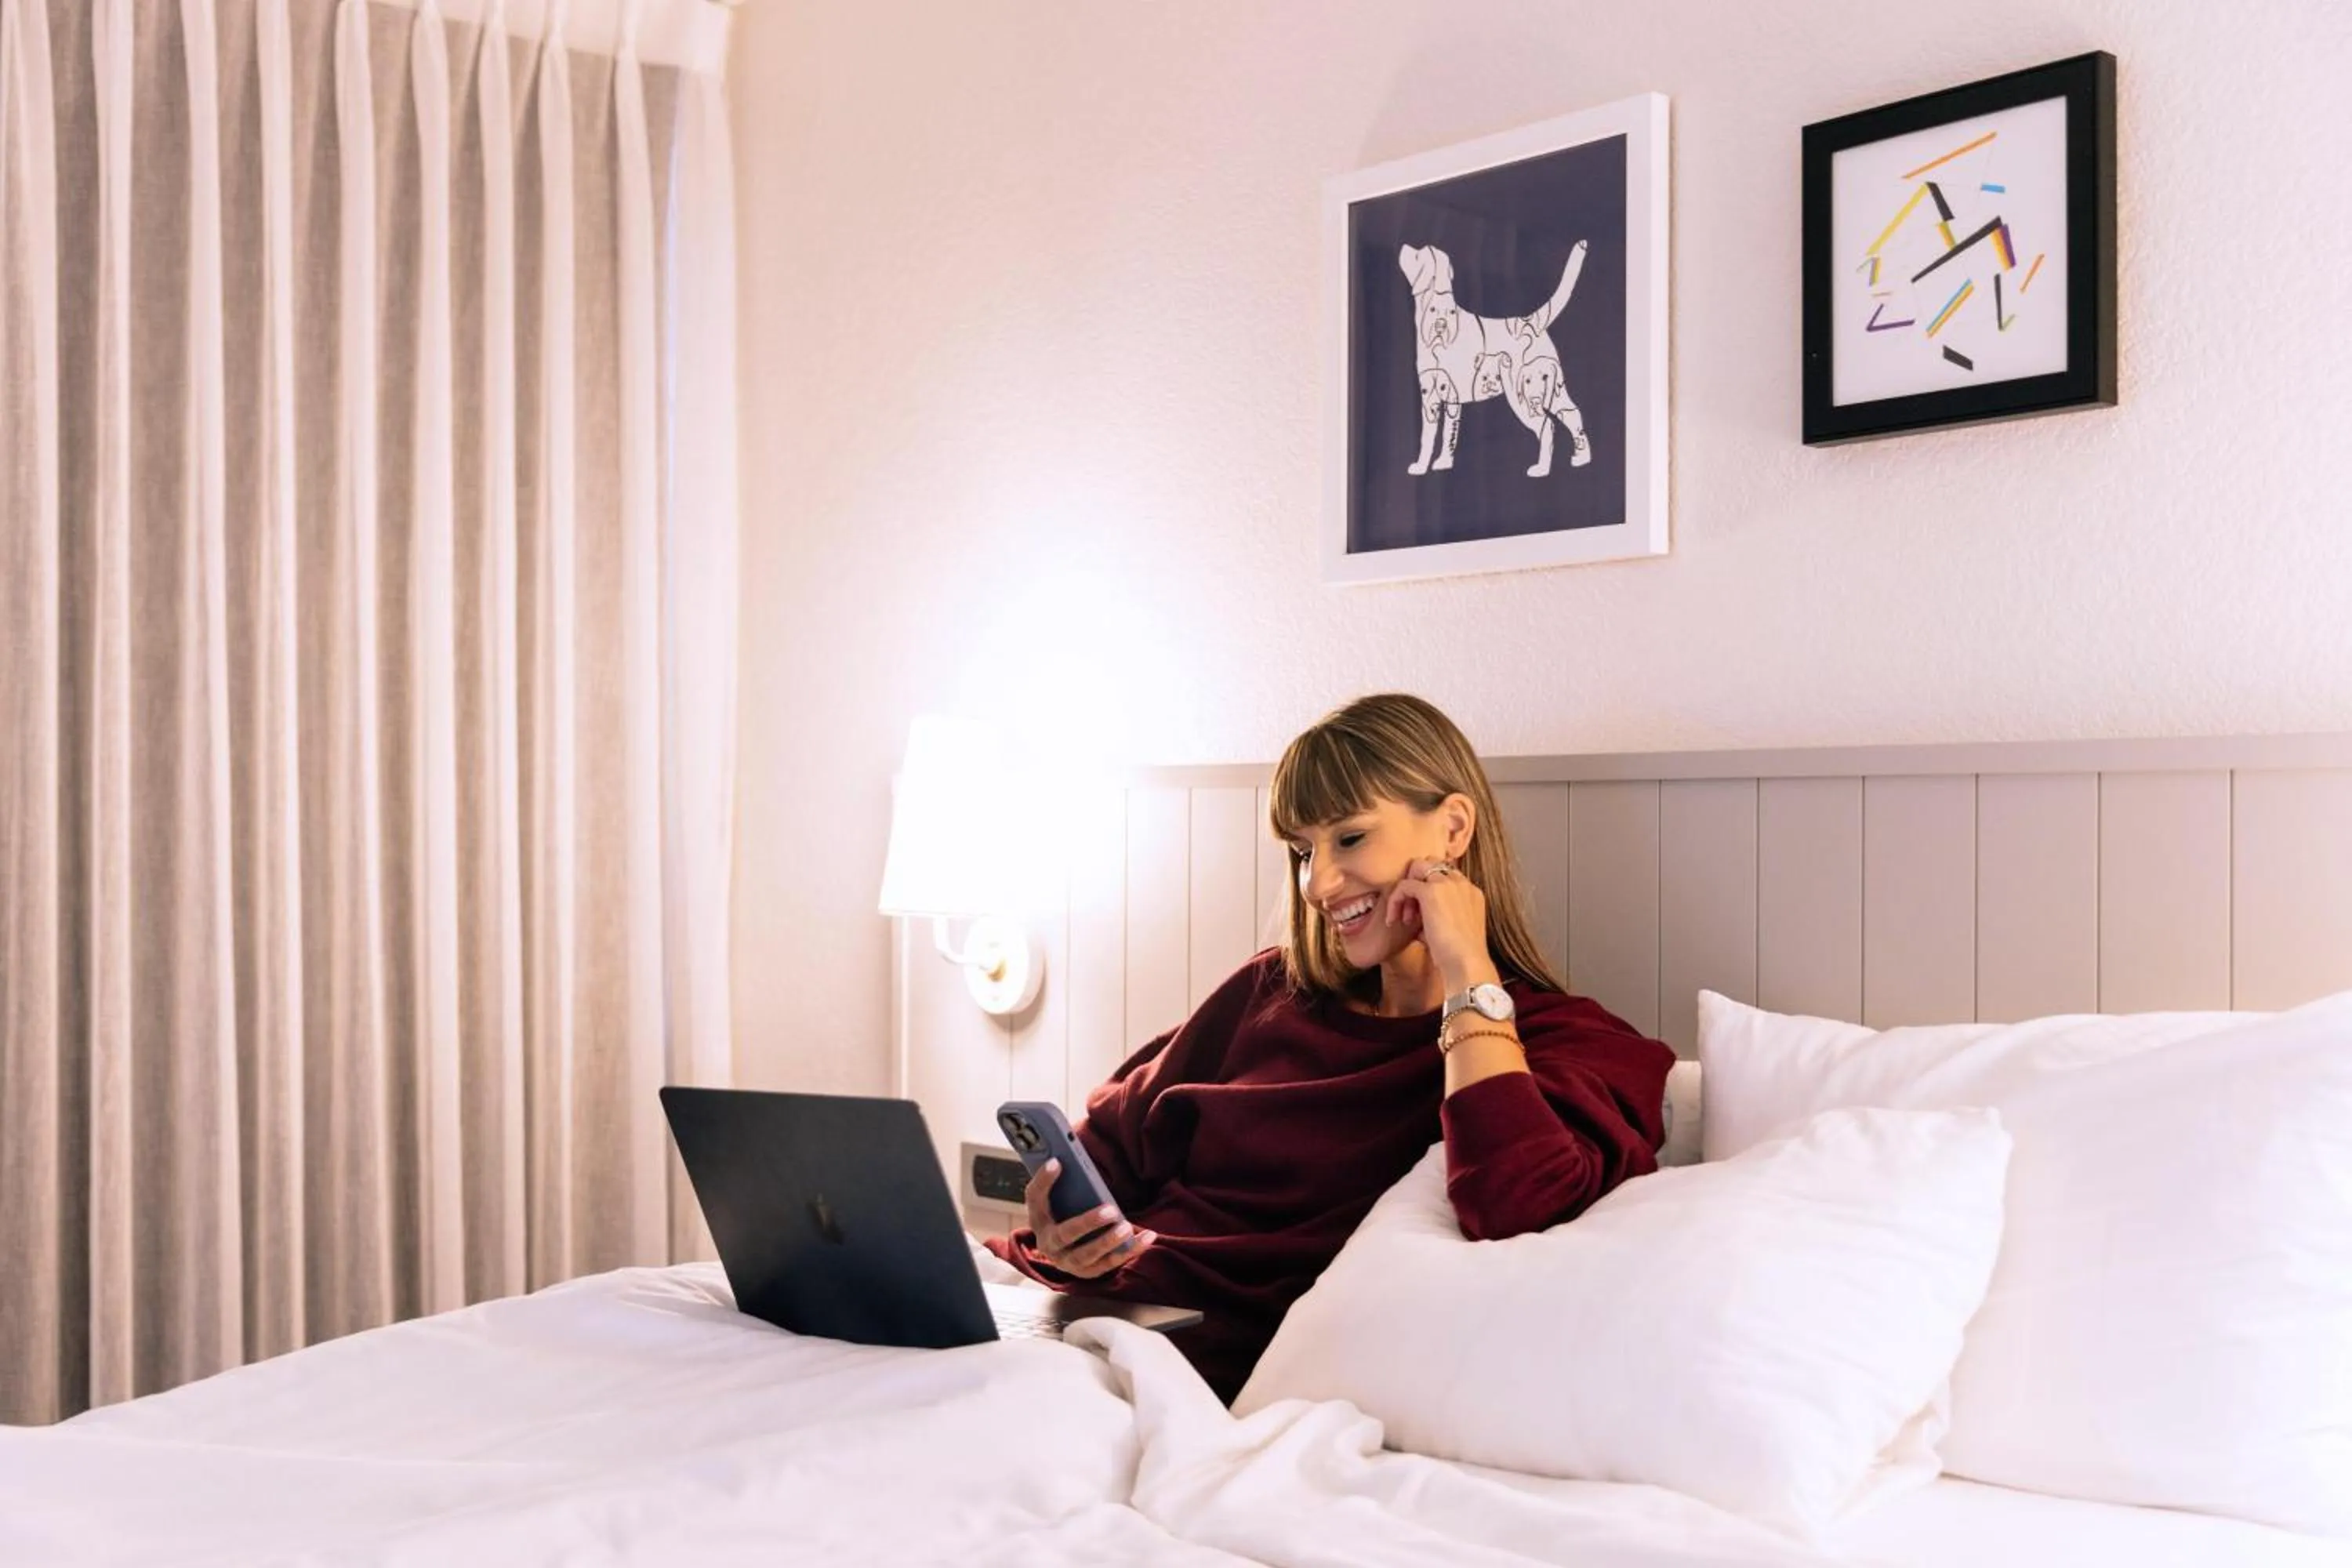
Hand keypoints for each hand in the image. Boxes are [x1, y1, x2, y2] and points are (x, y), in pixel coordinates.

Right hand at [1023, 1158, 1155, 1278]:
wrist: (1062, 1251)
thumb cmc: (1061, 1215)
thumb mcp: (1054, 1200)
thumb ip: (1057, 1182)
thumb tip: (1064, 1159)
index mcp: (1038, 1219)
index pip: (1035, 1198)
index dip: (1044, 1181)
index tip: (1057, 1161)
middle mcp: (1049, 1244)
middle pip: (1065, 1234)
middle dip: (1088, 1222)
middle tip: (1110, 1210)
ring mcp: (1068, 1262)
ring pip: (1088, 1254)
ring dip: (1108, 1242)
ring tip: (1126, 1227)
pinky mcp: (1090, 1271)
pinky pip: (1111, 1263)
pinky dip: (1130, 1250)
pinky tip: (1147, 1236)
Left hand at [1383, 856, 1492, 986]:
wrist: (1467, 964)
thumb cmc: (1459, 957)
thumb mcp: (1451, 933)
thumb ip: (1437, 920)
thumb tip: (1417, 923)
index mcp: (1471, 893)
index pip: (1445, 876)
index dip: (1428, 891)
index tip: (1420, 916)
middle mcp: (1462, 884)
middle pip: (1431, 865)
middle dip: (1416, 883)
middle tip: (1410, 913)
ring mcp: (1448, 885)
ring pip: (1418, 868)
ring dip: (1406, 890)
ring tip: (1404, 918)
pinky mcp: (1432, 892)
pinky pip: (1405, 885)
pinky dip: (1396, 900)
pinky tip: (1394, 920)